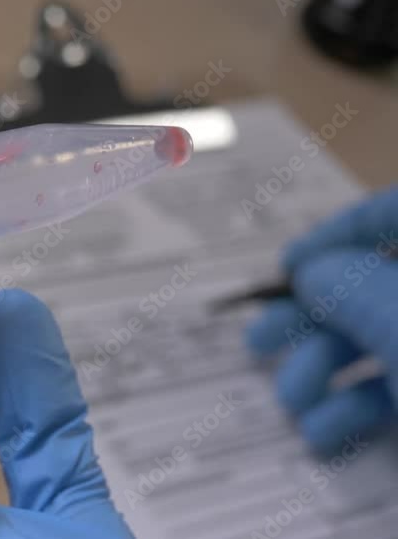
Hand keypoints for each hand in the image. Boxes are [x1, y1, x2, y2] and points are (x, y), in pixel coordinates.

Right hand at [246, 186, 397, 454]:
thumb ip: (353, 288)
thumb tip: (314, 272)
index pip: (395, 211)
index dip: (340, 232)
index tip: (287, 268)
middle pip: (379, 282)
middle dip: (313, 316)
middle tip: (259, 341)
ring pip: (382, 339)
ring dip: (323, 369)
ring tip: (292, 399)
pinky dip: (357, 407)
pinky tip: (327, 431)